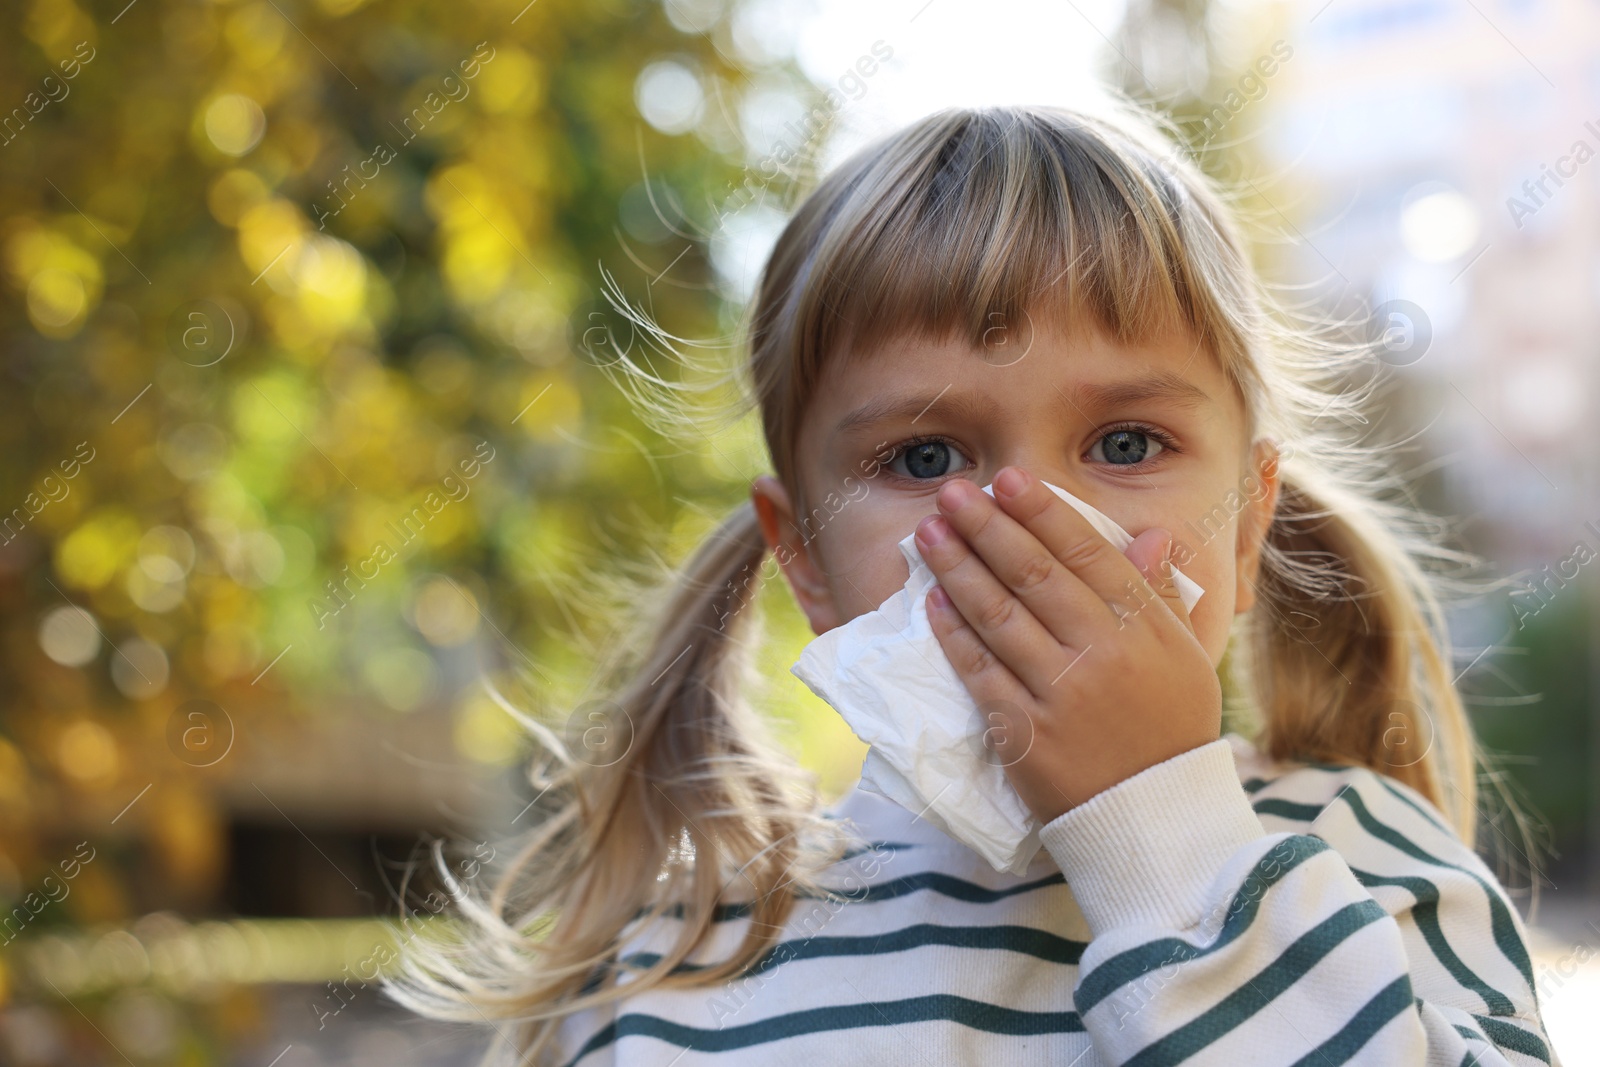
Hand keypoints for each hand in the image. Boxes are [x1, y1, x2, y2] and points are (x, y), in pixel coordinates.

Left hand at [913, 466, 1220, 823]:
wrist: (1154, 818)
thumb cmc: (1170, 731)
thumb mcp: (1186, 659)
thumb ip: (1160, 595)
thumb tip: (1149, 533)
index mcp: (1144, 628)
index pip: (1087, 554)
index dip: (1043, 513)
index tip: (1008, 480)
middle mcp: (1102, 653)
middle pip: (1034, 575)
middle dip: (987, 527)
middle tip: (952, 492)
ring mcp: (1060, 693)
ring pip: (999, 616)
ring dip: (958, 568)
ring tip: (928, 533)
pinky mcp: (1024, 733)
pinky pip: (980, 672)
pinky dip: (954, 634)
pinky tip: (933, 601)